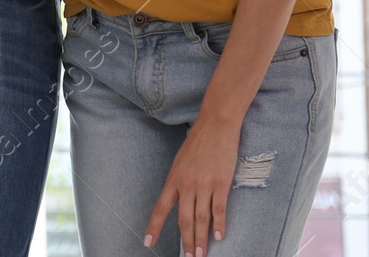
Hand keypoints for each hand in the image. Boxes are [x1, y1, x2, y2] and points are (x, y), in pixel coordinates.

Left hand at [145, 116, 239, 256]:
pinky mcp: (221, 183)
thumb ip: (179, 182)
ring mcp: (204, 185)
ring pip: (201, 219)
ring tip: (201, 254)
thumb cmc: (197, 142)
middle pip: (184, 220)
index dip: (154, 227)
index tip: (147, 242)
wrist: (215, 125)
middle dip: (186, 241)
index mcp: (173, 179)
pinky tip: (219, 236)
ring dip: (202, 239)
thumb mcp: (180, 162)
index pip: (161, 208)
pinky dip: (219, 225)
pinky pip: (219, 209)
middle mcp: (186, 184)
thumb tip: (178, 201)